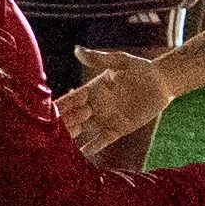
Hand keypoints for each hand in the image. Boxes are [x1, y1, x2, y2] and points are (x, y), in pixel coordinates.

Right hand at [53, 47, 177, 149]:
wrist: (161, 83)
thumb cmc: (141, 68)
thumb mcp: (120, 61)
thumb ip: (99, 58)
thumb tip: (77, 49)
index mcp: (91, 90)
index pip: (70, 100)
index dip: (58, 107)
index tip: (43, 114)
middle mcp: (94, 106)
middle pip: (72, 117)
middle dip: (60, 125)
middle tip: (45, 135)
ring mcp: (104, 119)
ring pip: (82, 130)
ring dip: (70, 138)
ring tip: (56, 147)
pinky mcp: (117, 129)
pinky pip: (101, 140)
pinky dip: (90, 148)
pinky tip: (79, 156)